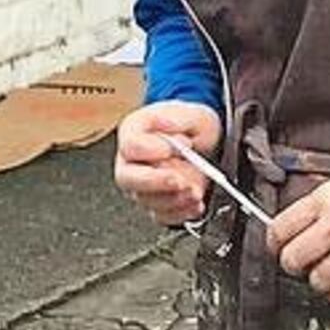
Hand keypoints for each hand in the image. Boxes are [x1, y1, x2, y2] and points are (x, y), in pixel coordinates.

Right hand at [114, 97, 222, 227]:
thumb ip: (178, 119)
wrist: (202, 143)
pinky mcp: (155, 204)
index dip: (152, 149)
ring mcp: (141, 186)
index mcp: (133, 132)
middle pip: (128, 178)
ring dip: (175, 198)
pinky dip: (182, 212)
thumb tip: (168, 130)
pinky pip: (162, 216)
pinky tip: (195, 202)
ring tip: (195, 189)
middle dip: (158, 182)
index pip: (131, 145)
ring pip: (147, 200)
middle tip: (180, 181)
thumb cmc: (190, 126)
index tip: (175, 147)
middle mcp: (130, 161)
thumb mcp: (191, 113)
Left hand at [274, 154, 329, 307]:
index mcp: (327, 200)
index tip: (276, 247)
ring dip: (317, 281)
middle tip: (297, 264)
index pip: (280, 229)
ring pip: (317, 280)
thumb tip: (298, 225)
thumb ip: (321, 204)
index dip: (273, 242)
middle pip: (293, 259)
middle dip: (291, 264)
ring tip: (323, 274)